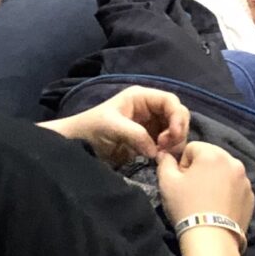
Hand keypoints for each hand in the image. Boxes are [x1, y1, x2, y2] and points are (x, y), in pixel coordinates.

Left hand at [52, 88, 190, 166]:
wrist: (78, 145)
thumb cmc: (91, 129)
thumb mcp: (112, 127)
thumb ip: (135, 134)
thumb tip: (156, 151)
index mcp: (141, 97)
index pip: (170, 101)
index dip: (177, 116)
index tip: (173, 135)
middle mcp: (149, 108)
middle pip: (177, 115)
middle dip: (177, 131)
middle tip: (166, 148)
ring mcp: (150, 124)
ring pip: (174, 130)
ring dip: (174, 142)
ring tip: (162, 155)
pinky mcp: (149, 139)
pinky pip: (167, 142)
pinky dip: (168, 150)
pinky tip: (159, 158)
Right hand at [157, 141, 253, 231]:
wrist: (212, 239)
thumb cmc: (186, 206)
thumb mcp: (167, 182)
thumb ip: (165, 162)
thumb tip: (165, 154)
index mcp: (213, 153)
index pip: (192, 148)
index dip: (182, 164)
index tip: (181, 182)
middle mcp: (233, 162)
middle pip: (211, 157)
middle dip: (200, 169)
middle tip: (192, 190)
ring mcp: (245, 180)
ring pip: (224, 172)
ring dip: (215, 180)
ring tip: (206, 200)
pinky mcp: (251, 197)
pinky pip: (235, 187)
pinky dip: (227, 192)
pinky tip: (218, 208)